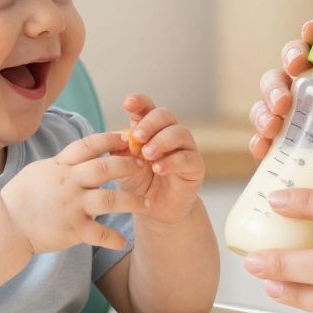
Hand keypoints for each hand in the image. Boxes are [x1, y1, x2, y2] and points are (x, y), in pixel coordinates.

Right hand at [0, 131, 140, 254]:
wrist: (5, 224)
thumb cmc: (21, 197)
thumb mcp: (40, 171)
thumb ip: (63, 163)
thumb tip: (81, 153)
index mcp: (60, 167)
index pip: (88, 145)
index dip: (109, 139)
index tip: (126, 137)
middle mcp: (68, 183)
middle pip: (104, 168)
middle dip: (127, 165)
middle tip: (143, 167)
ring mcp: (71, 206)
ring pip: (109, 199)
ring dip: (131, 201)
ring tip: (147, 205)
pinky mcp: (72, 229)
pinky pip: (99, 233)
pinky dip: (112, 238)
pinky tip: (122, 242)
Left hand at [115, 93, 205, 225]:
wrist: (155, 209)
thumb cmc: (139, 183)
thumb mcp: (123, 167)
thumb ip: (119, 153)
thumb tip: (116, 140)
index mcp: (150, 129)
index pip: (147, 108)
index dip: (139, 102)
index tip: (128, 103)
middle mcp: (170, 133)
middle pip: (165, 115)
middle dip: (150, 123)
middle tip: (137, 136)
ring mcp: (185, 148)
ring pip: (179, 133)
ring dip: (161, 141)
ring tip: (147, 154)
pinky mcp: (196, 166)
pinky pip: (187, 157)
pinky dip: (172, 161)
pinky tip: (158, 168)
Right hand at [247, 19, 312, 224]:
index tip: (311, 32)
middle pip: (291, 76)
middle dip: (281, 73)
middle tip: (289, 88)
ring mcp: (307, 142)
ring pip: (272, 108)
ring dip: (264, 105)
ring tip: (275, 120)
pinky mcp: (292, 172)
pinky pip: (266, 150)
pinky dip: (257, 142)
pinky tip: (261, 147)